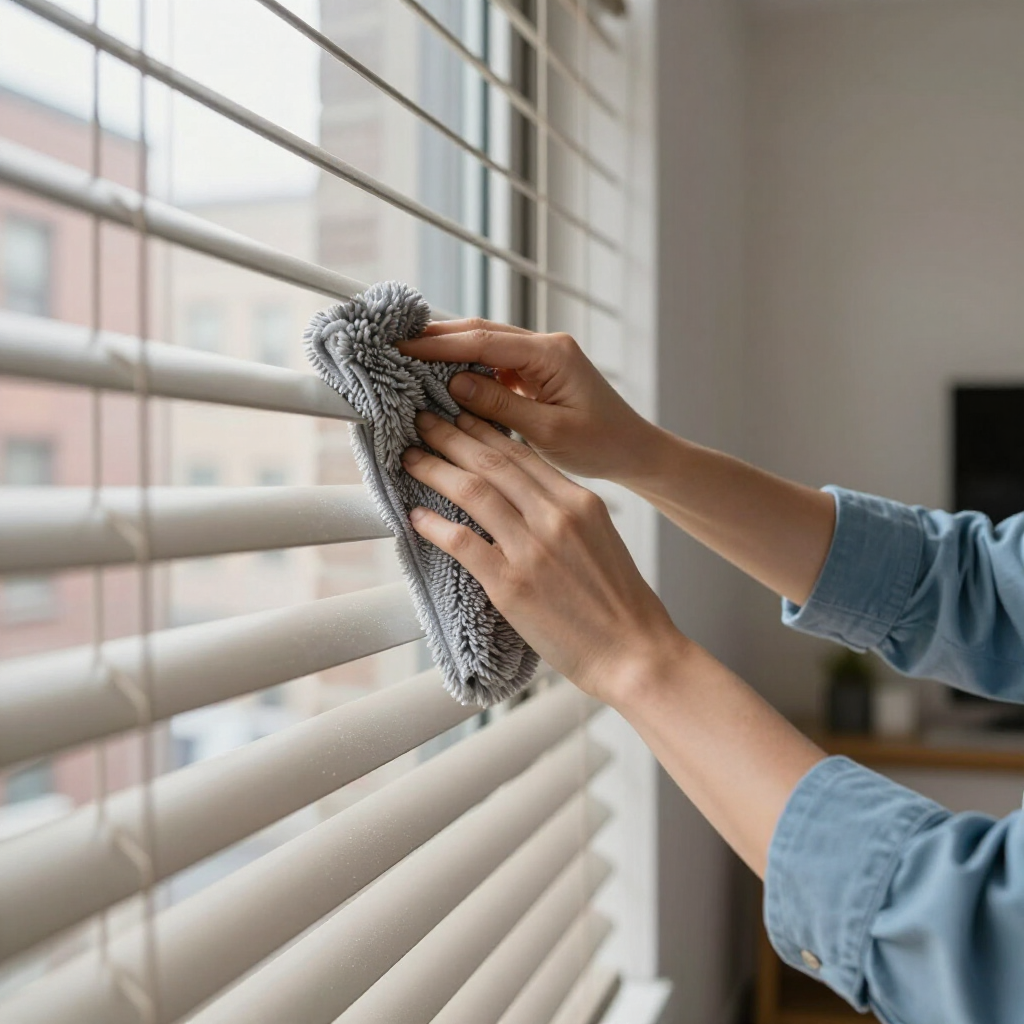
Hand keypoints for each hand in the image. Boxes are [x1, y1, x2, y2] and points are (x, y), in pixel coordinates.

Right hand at [397, 318, 656, 483]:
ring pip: (486, 345)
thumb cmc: (601, 444)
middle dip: (437, 337)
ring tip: (409, 359)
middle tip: (394, 344)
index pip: (484, 340)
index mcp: (551, 353)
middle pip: (481, 332)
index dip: (439, 343)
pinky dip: (467, 368)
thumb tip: (454, 383)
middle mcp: (546, 346)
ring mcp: (542, 357)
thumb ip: (501, 406)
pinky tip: (442, 380)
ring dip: (449, 350)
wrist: (633, 451)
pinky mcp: (538, 373)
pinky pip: (495, 363)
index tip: (402, 347)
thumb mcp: (549, 431)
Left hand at [401, 408, 684, 705]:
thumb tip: (527, 500)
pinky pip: (462, 542)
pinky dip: (434, 524)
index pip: (522, 453)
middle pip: (492, 462)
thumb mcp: (601, 539)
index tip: (459, 416)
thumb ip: (566, 514)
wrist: (635, 652)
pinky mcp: (511, 584)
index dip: (484, 430)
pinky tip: (415, 514)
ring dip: (435, 469)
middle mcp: (556, 516)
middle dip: (451, 436)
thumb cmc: (621, 604)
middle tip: (422, 421)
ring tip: (410, 457)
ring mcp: (532, 549)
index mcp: (580, 501)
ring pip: (472, 491)